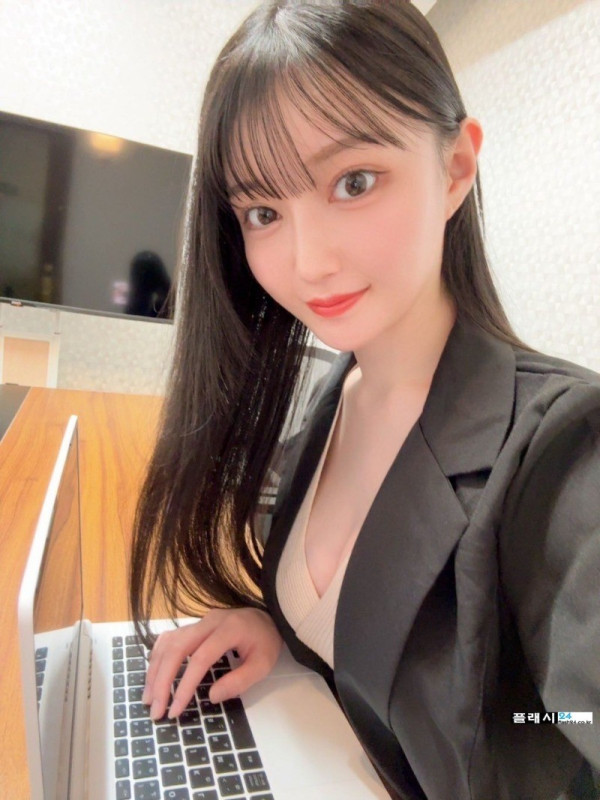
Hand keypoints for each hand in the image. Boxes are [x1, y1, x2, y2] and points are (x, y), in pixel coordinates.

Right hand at [142, 607, 282, 720]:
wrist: (268, 617)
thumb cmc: (266, 641)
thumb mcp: (263, 664)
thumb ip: (240, 681)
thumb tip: (211, 697)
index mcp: (228, 630)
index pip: (200, 659)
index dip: (185, 685)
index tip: (174, 710)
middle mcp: (209, 622)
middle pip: (177, 648)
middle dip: (162, 680)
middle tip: (155, 709)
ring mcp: (200, 621)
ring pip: (169, 642)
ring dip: (155, 670)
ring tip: (149, 698)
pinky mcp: (195, 624)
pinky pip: (170, 637)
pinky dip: (158, 656)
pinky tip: (153, 674)